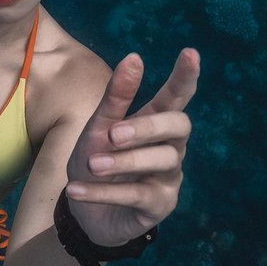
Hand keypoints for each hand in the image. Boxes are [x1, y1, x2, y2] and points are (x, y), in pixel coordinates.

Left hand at [64, 48, 199, 246]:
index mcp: (156, 122)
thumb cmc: (98, 162)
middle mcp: (171, 147)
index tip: (190, 52)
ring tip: (92, 164)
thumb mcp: (98, 128)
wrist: (85, 213)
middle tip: (113, 134)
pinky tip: (76, 190)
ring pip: (161, 160)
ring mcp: (169, 177)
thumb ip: (116, 97)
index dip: (185, 77)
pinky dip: (105, 192)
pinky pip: (138, 195)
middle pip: (178, 126)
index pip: (177, 97)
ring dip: (123, 162)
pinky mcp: (160, 205)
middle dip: (148, 127)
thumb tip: (135, 57)